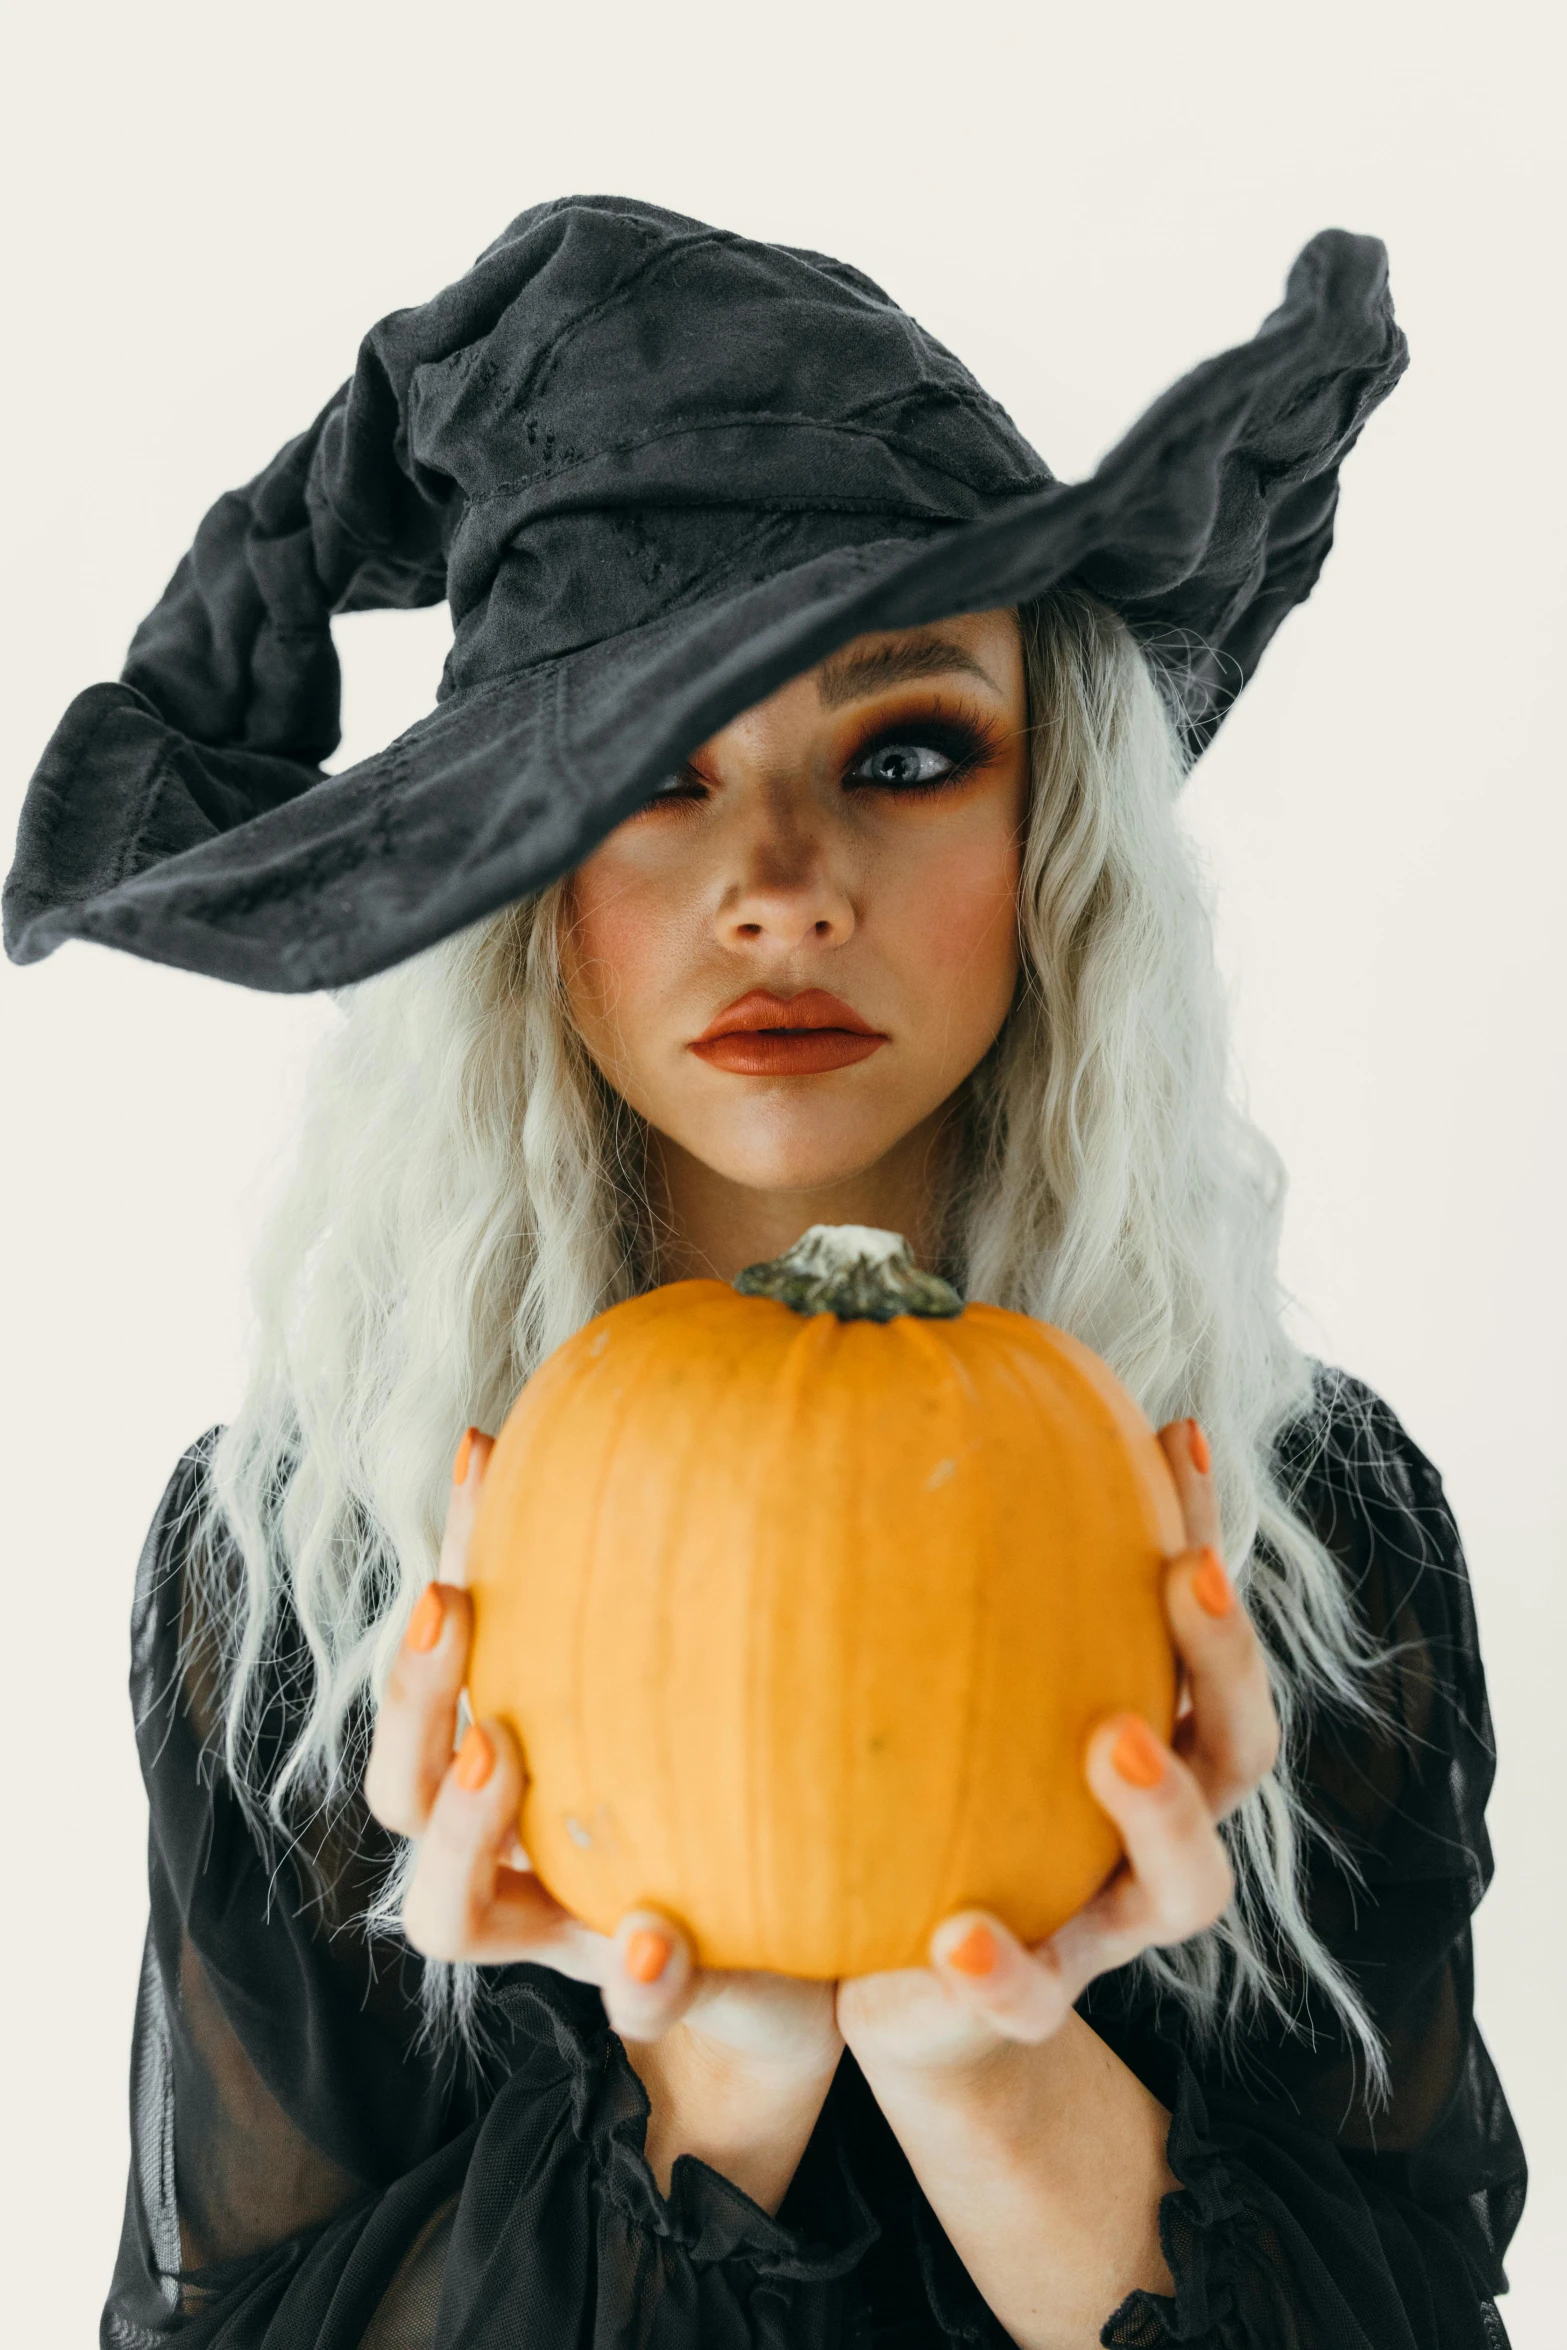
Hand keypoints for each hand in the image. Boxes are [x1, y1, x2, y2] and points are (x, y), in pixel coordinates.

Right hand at [363, 1431, 840, 2096]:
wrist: (820, 1941)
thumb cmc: (750, 1769)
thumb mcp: (712, 1663)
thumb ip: (678, 1568)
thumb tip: (701, 1381)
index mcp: (500, 1756)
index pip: (440, 1647)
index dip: (448, 1542)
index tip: (479, 1447)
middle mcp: (502, 1850)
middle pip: (398, 1786)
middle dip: (410, 1692)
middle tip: (452, 1606)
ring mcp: (563, 1933)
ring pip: (447, 1914)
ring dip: (458, 1831)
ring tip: (500, 1753)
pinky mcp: (652, 1995)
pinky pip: (626, 2010)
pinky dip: (641, 1979)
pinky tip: (665, 1933)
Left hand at [836, 1416, 1278, 2074]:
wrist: (900, 1975)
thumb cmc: (938, 1791)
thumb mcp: (954, 1680)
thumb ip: (957, 1576)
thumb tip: (913, 1378)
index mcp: (1154, 1740)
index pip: (1205, 1630)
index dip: (1203, 1529)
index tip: (1176, 1432)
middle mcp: (1154, 1829)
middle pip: (1240, 1751)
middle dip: (1225, 1659)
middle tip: (1184, 1574)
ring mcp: (1105, 1920)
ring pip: (1187, 1886)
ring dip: (1160, 1813)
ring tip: (1113, 1742)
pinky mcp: (1025, 1995)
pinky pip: (1032, 1997)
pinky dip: (1003, 1968)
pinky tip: (954, 1927)